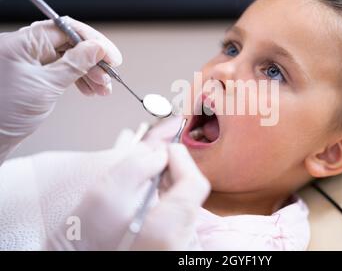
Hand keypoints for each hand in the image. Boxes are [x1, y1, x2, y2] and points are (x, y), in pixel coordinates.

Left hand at [0, 17, 121, 162]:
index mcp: (20, 42)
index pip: (65, 29)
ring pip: (67, 59)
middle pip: (68, 44)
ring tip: (102, 89)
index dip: (92, 41)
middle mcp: (23, 48)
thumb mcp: (47, 86)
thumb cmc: (4, 114)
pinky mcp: (32, 75)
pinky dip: (77, 79)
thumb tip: (97, 49)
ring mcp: (27, 62)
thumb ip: (74, 64)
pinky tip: (89, 89)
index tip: (110, 56)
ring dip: (88, 73)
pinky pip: (60, 71)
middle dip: (92, 61)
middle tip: (108, 77)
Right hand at [46, 143, 209, 249]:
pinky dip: (167, 197)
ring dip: (170, 183)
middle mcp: (179, 239)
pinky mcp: (171, 244)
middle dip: (174, 169)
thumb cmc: (88, 235)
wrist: (78, 260)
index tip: (164, 151)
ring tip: (149, 174)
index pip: (194, 183)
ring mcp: (177, 244)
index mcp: (168, 227)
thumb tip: (160, 155)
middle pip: (191, 192)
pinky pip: (178, 214)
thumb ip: (138, 164)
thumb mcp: (108, 190)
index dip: (181, 160)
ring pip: (185, 202)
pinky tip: (150, 191)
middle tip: (153, 160)